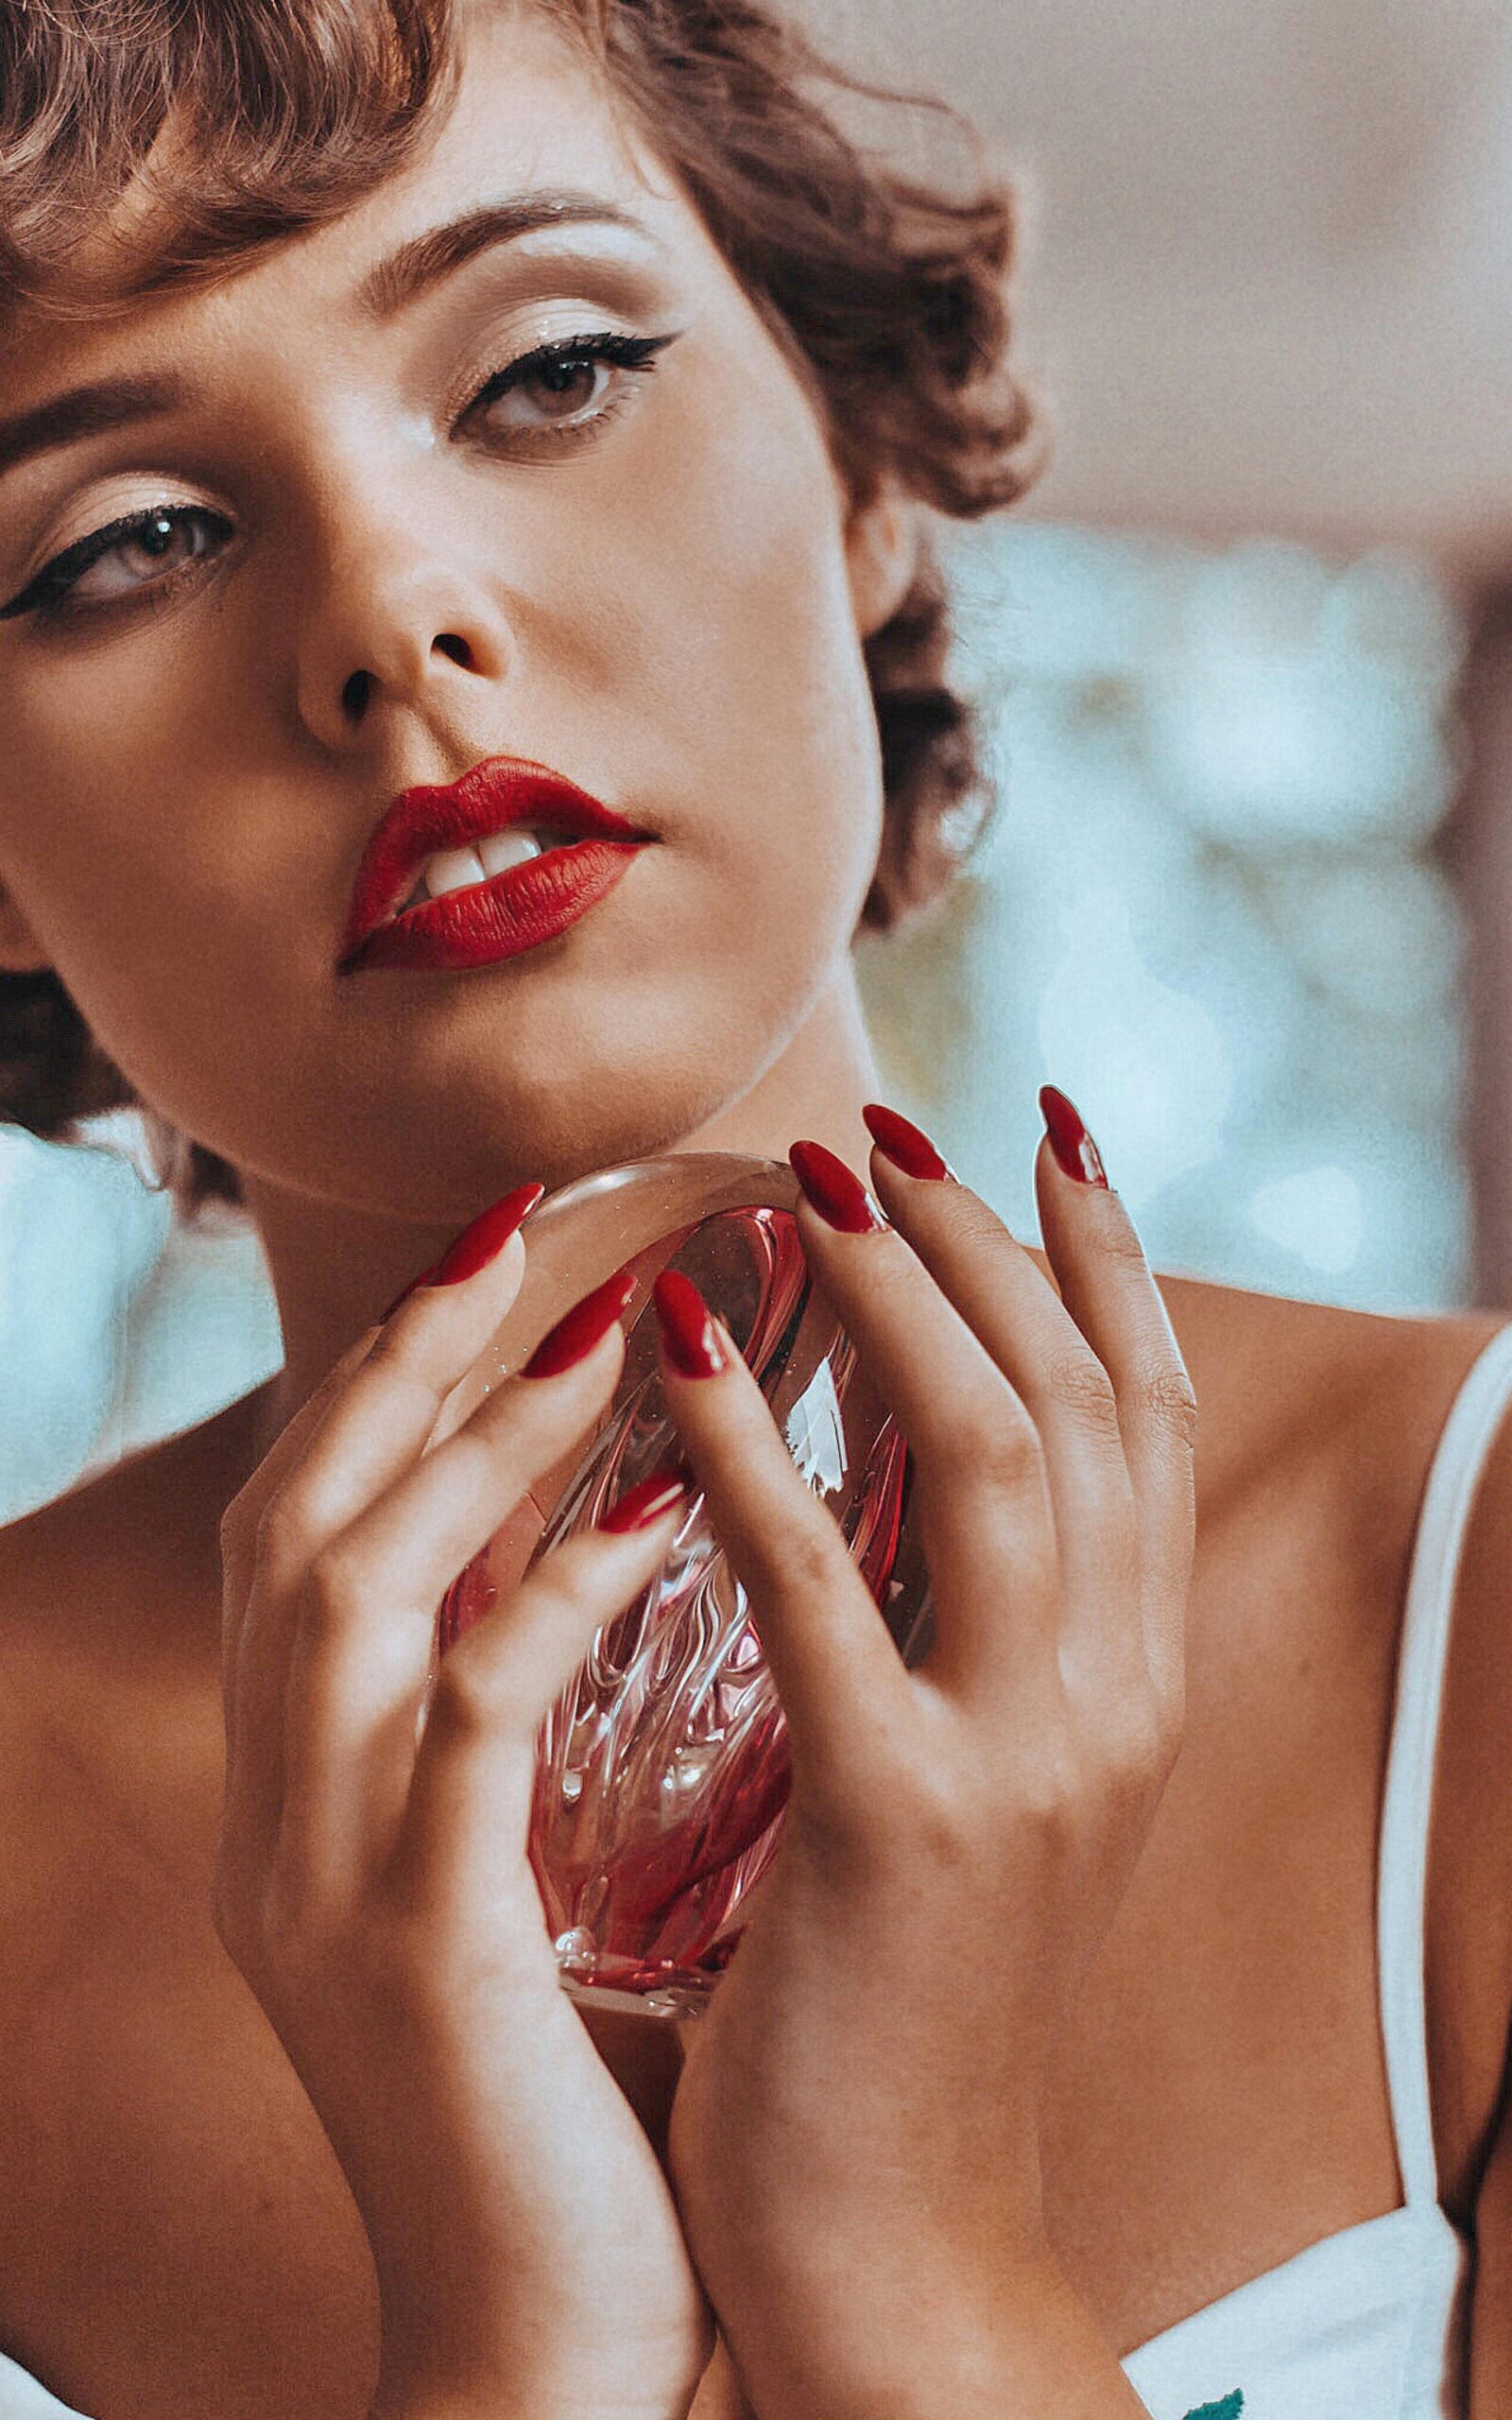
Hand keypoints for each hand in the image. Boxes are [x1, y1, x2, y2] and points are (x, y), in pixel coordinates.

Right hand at [214, 1208, 710, 2419]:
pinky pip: (463, 1728)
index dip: (394, 1377)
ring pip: (346, 1591)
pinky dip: (549, 1602)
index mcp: (315, 1792)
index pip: (313, 1526)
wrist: (564, 2348)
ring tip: (619, 1331)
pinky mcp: (416, 1952)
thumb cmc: (587, 2088)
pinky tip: (659, 1517)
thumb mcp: (537, 1874)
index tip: (513, 1250)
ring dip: (478, 1445)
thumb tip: (641, 1542)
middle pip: (296, 1517)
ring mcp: (327, 1880)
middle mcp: (285, 1815)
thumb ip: (538, 1724)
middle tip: (533, 1229)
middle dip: (409, 1359)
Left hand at [660, 1102, 1195, 2416]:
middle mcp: (1119, 1698)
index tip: (1035, 1123)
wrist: (897, 2236)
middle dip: (985, 1236)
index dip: (1106, 1254)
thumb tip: (923, 1460)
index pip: (1152, 1413)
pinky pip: (823, 1587)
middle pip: (1079, 1395)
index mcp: (1141, 1680)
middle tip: (881, 1127)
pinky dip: (753, 1449)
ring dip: (897, 1292)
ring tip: (804, 1182)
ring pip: (992, 1451)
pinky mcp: (898, 1822)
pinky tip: (678, 1355)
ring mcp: (1027, 1758)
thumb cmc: (910, 1992)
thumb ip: (990, 1632)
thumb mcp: (994, 1787)